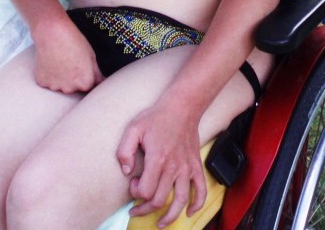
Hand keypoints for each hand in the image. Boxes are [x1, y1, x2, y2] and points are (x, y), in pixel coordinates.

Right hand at [31, 17, 102, 93]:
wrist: (52, 33)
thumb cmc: (74, 42)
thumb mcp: (91, 56)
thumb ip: (97, 73)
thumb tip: (101, 82)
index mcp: (85, 83)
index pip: (89, 87)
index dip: (87, 78)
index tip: (83, 68)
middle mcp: (70, 89)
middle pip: (74, 88)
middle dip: (74, 79)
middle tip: (71, 62)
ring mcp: (55, 86)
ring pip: (60, 86)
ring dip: (61, 79)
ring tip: (60, 61)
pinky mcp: (42, 82)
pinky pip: (48, 82)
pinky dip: (49, 75)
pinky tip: (51, 63)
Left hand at [117, 104, 205, 227]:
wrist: (182, 107)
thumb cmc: (156, 117)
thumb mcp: (133, 129)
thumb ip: (124, 151)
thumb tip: (127, 172)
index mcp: (157, 159)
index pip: (145, 191)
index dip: (136, 193)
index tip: (133, 185)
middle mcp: (173, 167)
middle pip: (159, 199)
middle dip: (145, 209)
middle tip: (137, 207)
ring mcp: (187, 168)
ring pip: (180, 200)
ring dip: (170, 216)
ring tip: (160, 223)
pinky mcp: (196, 166)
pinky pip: (201, 189)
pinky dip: (197, 204)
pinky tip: (189, 212)